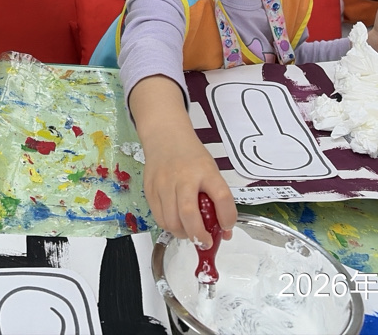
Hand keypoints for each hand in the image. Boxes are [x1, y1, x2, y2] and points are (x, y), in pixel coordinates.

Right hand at [140, 116, 236, 245]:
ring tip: (189, 232)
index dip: (227, 218)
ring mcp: (164, 183)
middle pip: (189, 214)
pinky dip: (169, 226)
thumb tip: (223, 231)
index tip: (226, 228)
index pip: (222, 197)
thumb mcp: (211, 172)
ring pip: (171, 221)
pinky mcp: (150, 189)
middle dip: (198, 235)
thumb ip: (218, 200)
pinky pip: (158, 217)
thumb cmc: (191, 156)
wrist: (165, 136)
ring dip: (182, 234)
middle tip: (205, 242)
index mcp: (206, 171)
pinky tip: (176, 221)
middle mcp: (184, 177)